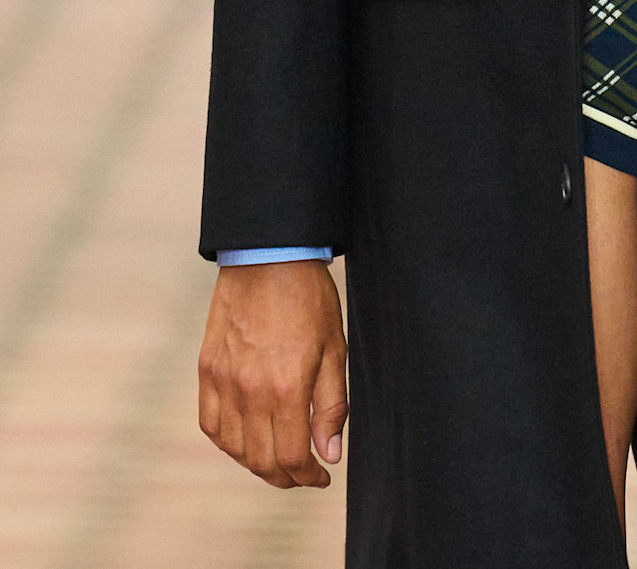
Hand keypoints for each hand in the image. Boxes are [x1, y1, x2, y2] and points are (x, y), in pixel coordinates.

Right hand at [198, 262, 346, 487]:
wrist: (268, 256)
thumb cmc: (308, 298)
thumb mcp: (334, 349)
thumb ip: (331, 406)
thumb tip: (328, 453)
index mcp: (285, 388)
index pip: (291, 457)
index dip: (307, 476)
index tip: (320, 477)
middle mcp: (249, 392)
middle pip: (260, 460)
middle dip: (284, 477)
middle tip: (302, 473)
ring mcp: (223, 381)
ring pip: (233, 448)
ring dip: (256, 463)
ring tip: (277, 459)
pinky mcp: (207, 369)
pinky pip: (210, 423)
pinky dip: (226, 442)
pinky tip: (244, 440)